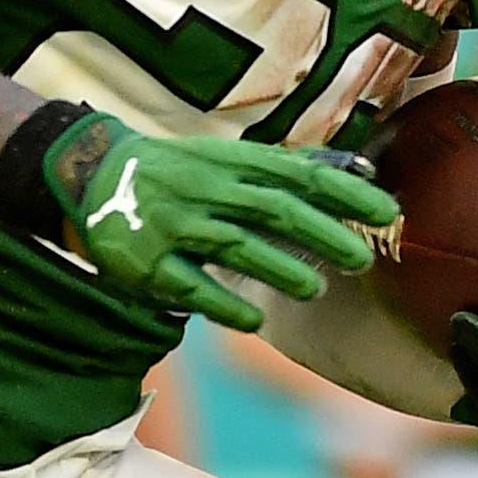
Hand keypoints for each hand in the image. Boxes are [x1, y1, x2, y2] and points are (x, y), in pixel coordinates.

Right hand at [46, 117, 398, 335]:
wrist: (89, 175)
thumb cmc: (175, 171)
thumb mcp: (225, 157)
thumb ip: (286, 168)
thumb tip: (356, 171)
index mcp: (230, 161)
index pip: (298, 174)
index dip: (345, 194)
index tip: (388, 211)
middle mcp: (205, 188)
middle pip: (273, 209)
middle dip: (323, 233)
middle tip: (362, 258)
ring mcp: (174, 224)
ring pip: (235, 245)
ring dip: (279, 269)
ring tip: (316, 288)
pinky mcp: (147, 261)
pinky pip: (189, 285)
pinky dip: (222, 303)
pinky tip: (254, 320)